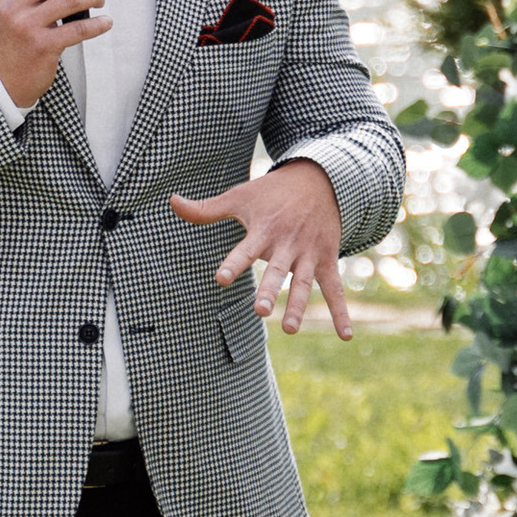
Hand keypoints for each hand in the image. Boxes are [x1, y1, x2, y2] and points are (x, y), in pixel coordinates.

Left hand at [170, 157, 349, 336]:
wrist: (319, 180)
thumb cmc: (271, 193)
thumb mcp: (239, 196)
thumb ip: (206, 209)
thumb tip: (171, 202)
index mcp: (264, 230)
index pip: (245, 250)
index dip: (233, 264)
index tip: (221, 279)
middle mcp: (287, 244)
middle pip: (277, 271)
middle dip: (270, 290)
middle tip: (260, 311)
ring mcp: (309, 254)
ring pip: (304, 283)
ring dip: (297, 305)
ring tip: (288, 328)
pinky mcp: (327, 260)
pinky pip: (334, 289)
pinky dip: (342, 312)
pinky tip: (345, 336)